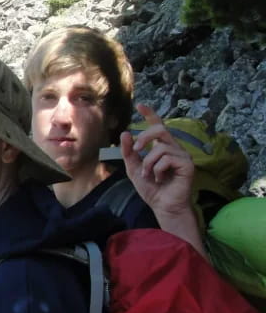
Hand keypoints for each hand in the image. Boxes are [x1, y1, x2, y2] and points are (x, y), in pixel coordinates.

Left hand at [121, 104, 205, 255]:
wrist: (162, 206)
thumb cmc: (151, 189)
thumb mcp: (134, 169)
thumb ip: (129, 152)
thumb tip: (125, 133)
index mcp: (162, 148)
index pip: (158, 127)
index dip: (150, 115)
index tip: (140, 105)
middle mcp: (174, 148)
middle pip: (160, 130)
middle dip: (144, 138)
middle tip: (136, 150)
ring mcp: (182, 156)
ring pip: (160, 148)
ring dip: (148, 163)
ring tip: (149, 176)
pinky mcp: (187, 164)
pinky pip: (167, 158)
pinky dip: (157, 169)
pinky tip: (161, 179)